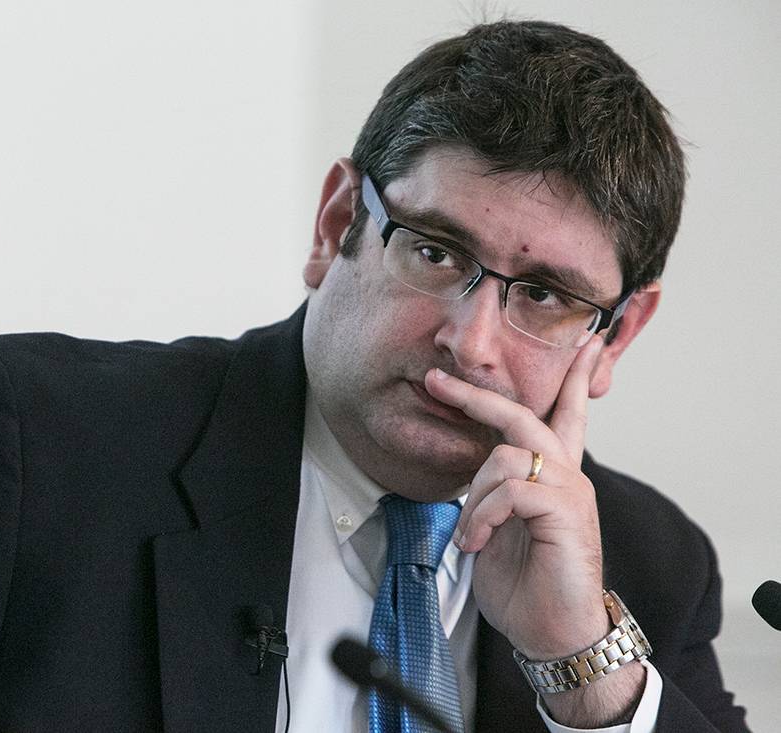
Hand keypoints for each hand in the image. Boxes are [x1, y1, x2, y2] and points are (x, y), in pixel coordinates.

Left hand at [423, 335, 644, 724]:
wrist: (553, 633)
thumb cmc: (526, 585)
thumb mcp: (498, 530)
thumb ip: (492, 495)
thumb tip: (470, 476)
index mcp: (553, 477)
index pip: (566, 415)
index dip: (572, 378)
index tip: (584, 343)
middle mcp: (566, 476)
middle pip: (524, 418)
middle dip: (479, 396)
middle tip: (437, 381)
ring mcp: (570, 492)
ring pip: (505, 458)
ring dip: (474, 498)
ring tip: (470, 536)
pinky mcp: (567, 512)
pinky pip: (511, 491)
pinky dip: (484, 516)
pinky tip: (478, 543)